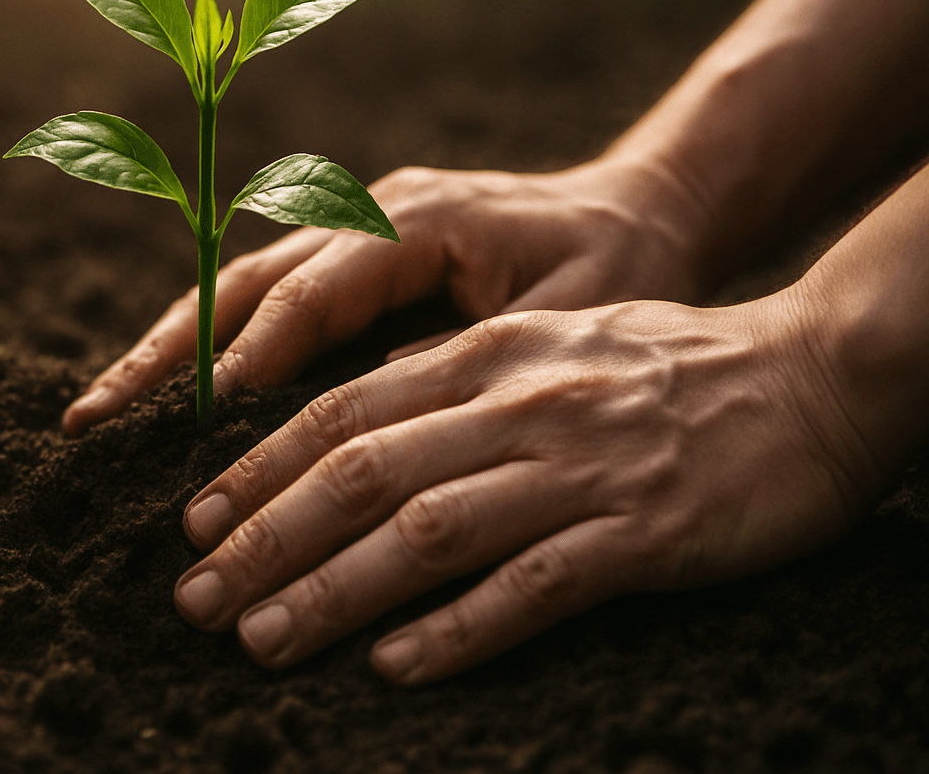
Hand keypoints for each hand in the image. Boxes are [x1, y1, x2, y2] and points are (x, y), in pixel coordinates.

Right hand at [63, 155, 709, 432]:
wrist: (642, 206)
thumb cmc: (622, 265)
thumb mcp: (576, 317)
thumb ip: (479, 360)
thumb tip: (383, 417)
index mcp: (417, 219)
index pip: (311, 293)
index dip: (248, 358)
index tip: (192, 426)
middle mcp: (367, 213)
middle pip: (242, 281)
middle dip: (165, 354)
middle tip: (91, 422)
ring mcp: (352, 227)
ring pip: (237, 286)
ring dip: (169, 352)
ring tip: (99, 417)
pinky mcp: (353, 255)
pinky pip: (266, 301)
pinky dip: (211, 348)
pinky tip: (167, 403)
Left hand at [170, 289, 890, 682]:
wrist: (812, 373)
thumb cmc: (666, 365)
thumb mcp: (546, 340)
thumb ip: (452, 377)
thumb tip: (353, 428)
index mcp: (486, 354)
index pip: (343, 410)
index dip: (259, 468)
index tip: (194, 522)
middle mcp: (517, 403)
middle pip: (362, 472)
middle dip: (265, 537)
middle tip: (195, 598)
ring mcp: (578, 467)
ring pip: (428, 532)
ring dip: (333, 590)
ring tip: (262, 639)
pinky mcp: (642, 534)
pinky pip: (535, 586)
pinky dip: (459, 628)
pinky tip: (397, 666)